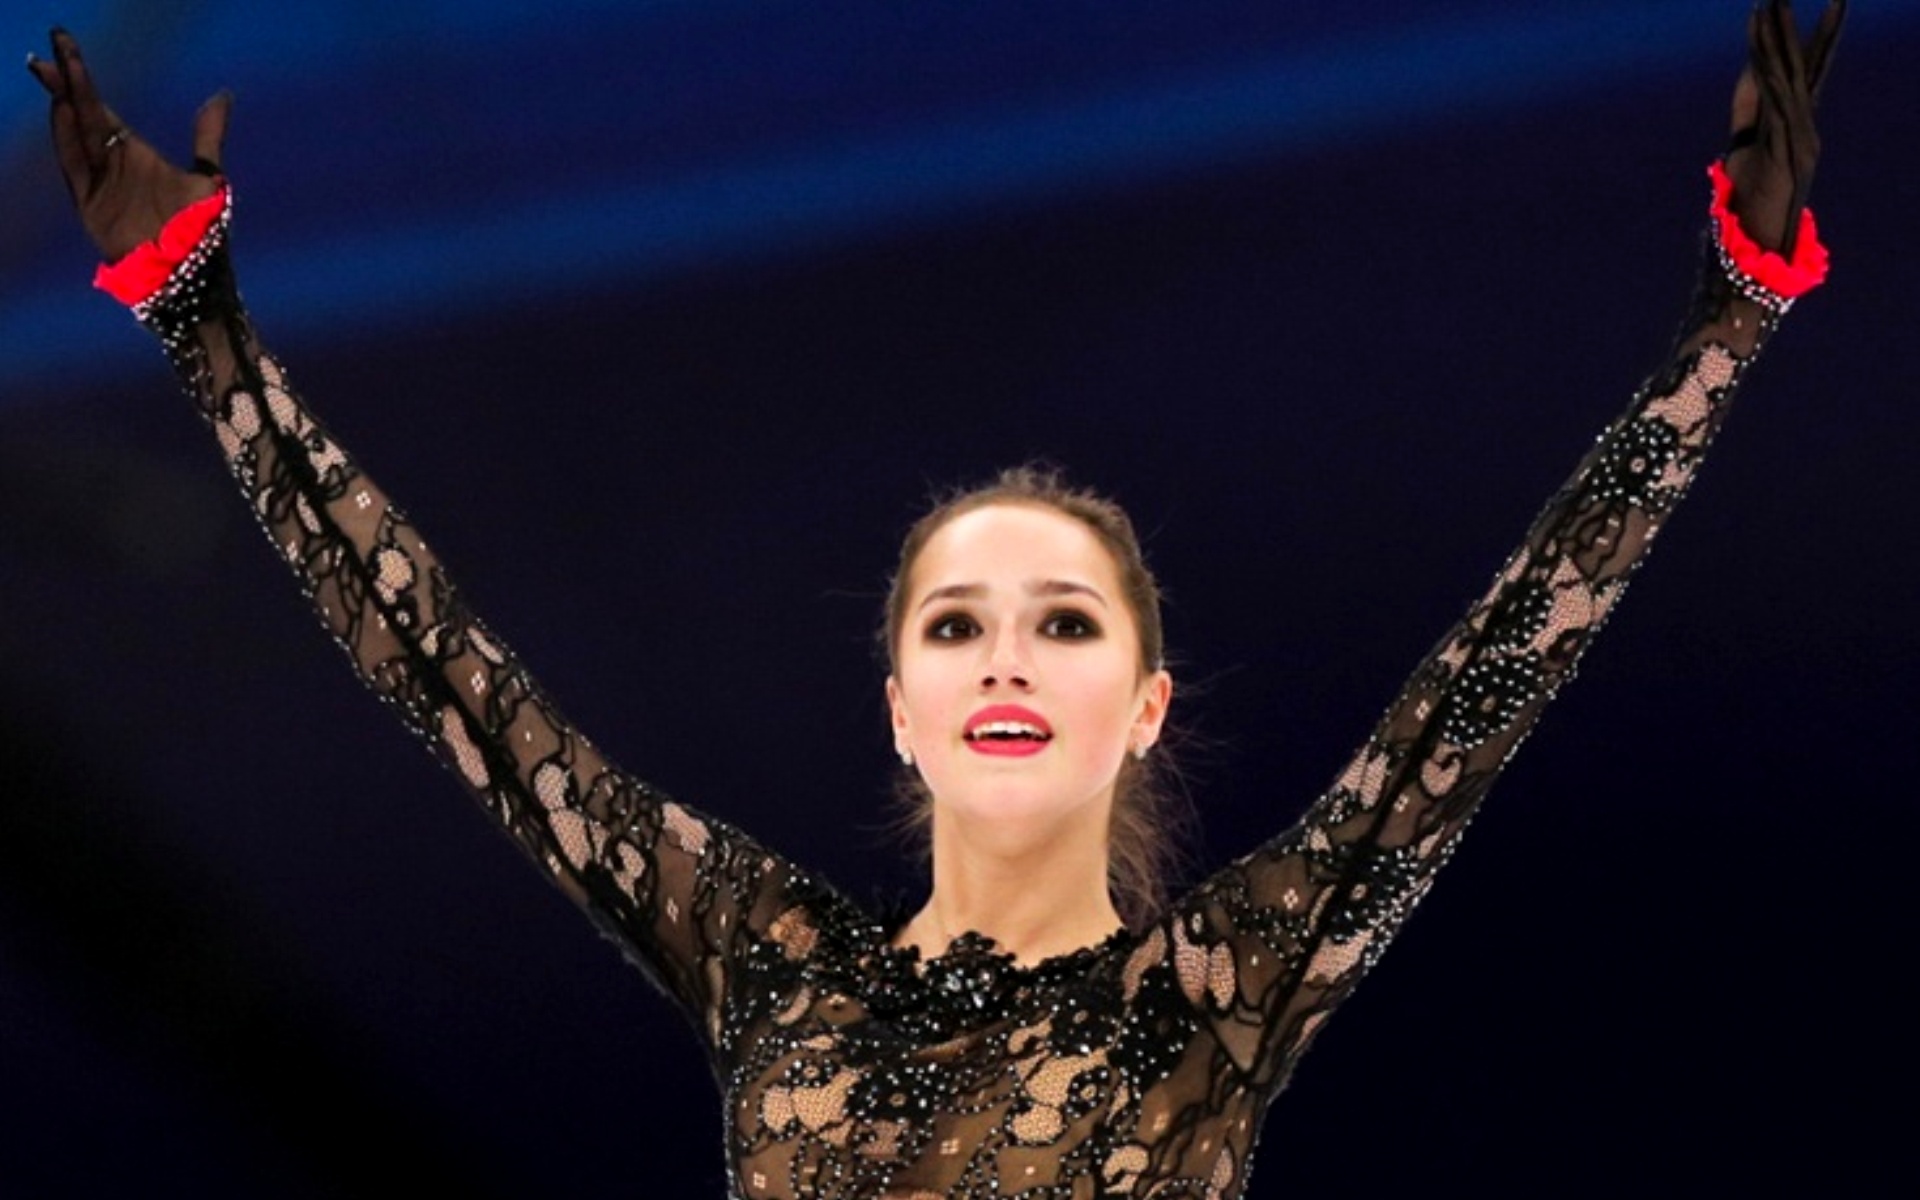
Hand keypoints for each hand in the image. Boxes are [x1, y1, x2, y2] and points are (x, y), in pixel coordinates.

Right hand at [26, 28, 230, 262]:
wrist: (191, 275)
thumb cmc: (202, 230)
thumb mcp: (208, 175)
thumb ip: (208, 134)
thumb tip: (222, 95)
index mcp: (135, 156)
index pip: (101, 111)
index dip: (83, 82)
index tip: (65, 50)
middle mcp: (114, 167)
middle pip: (84, 117)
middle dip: (68, 84)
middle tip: (52, 51)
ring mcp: (101, 186)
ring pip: (76, 138)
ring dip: (65, 107)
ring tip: (54, 73)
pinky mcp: (92, 208)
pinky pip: (76, 169)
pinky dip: (68, 142)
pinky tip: (63, 113)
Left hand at [1724, 0, 1844, 256]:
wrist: (1757, 246)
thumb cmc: (1748, 200)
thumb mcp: (1743, 145)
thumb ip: (1748, 107)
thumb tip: (1749, 71)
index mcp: (1798, 124)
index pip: (1805, 70)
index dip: (1801, 36)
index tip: (1796, 3)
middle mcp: (1805, 126)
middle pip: (1801, 67)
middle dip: (1792, 27)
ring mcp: (1799, 138)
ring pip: (1787, 79)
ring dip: (1775, 42)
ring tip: (1770, 6)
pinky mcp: (1784, 153)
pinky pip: (1774, 106)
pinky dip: (1765, 78)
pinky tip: (1757, 54)